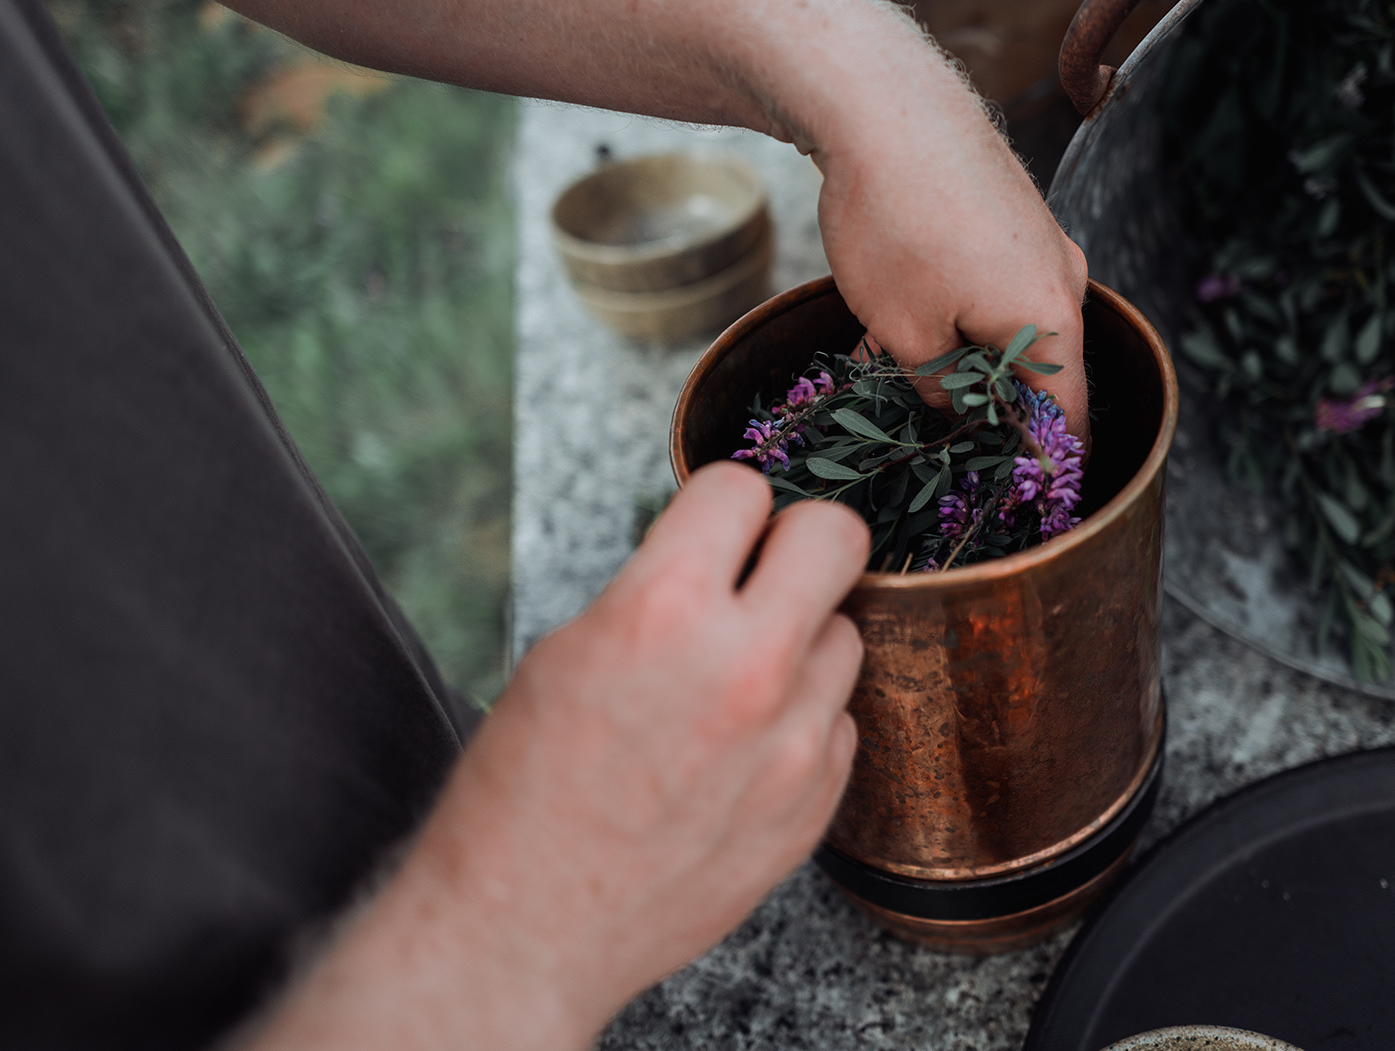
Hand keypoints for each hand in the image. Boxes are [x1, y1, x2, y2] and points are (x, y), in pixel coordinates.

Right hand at [247, 463, 868, 1050]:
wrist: (526, 930)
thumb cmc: (525, 790)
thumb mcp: (570, 651)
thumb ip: (661, 589)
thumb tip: (721, 551)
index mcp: (662, 611)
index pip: (742, 488)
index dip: (722, 505)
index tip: (716, 529)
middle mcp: (745, 667)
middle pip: (838, 536)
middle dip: (800, 542)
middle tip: (768, 572)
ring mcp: (793, 740)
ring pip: (847, 634)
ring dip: (802, 643)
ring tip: (738, 683)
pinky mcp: (816, 801)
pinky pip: (840, 721)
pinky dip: (803, 722)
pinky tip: (742, 753)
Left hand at [814, 93, 1091, 442]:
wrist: (883, 103)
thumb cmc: (895, 223)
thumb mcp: (903, 330)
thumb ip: (936, 387)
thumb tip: (952, 410)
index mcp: (1052, 323)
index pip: (1066, 419)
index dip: (1042, 465)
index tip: (1017, 497)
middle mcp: (1062, 280)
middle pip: (1041, 370)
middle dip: (989, 405)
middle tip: (936, 434)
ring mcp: (1041, 242)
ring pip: (1011, 323)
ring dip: (963, 352)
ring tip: (894, 365)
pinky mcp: (1013, 213)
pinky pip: (996, 282)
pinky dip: (958, 308)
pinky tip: (897, 313)